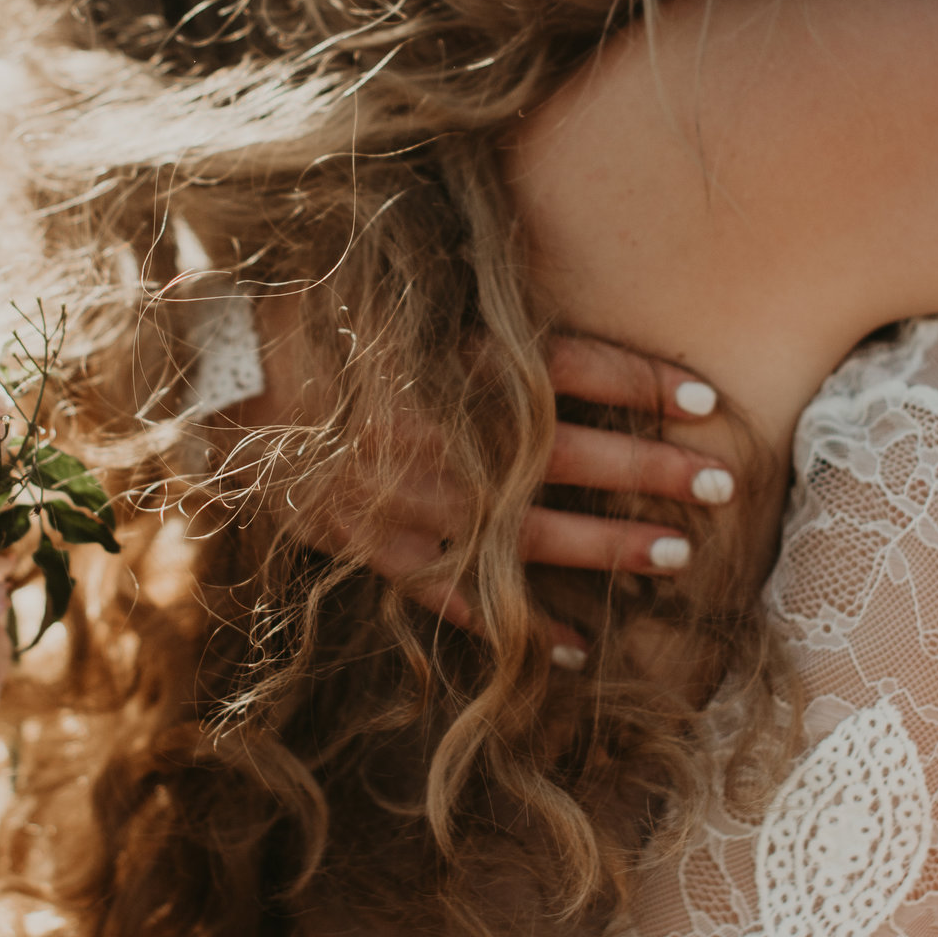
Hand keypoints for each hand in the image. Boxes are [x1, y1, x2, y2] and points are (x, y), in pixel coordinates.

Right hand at [226, 324, 735, 659]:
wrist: (216, 382)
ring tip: (677, 557)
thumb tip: (551, 288)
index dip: (647, 382)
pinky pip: (461, 599)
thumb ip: (482, 305)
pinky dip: (516, 626)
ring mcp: (416, 505)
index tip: (707, 399)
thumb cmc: (315, 320)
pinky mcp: (381, 550)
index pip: (577, 369)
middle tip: (720, 483)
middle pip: (574, 456)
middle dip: (653, 473)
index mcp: (454, 367)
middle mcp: (448, 440)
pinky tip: (570, 648)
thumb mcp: (404, 296)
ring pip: (532, 536)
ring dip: (610, 549)